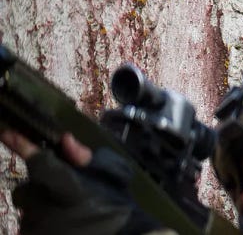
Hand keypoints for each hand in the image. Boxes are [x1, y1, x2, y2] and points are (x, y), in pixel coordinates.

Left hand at [0, 131, 147, 232]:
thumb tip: (65, 139)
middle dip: (39, 185)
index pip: (40, 164)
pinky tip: (57, 220)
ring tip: (63, 208)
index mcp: (69, 188)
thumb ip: (86, 157)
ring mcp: (37, 226)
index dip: (22, 147)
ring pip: (27, 205)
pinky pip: (26, 223)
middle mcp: (48, 208)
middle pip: (28, 187)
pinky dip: (38, 218)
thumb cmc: (116, 202)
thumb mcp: (113, 173)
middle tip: (60, 189)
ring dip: (40, 202)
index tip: (8, 133)